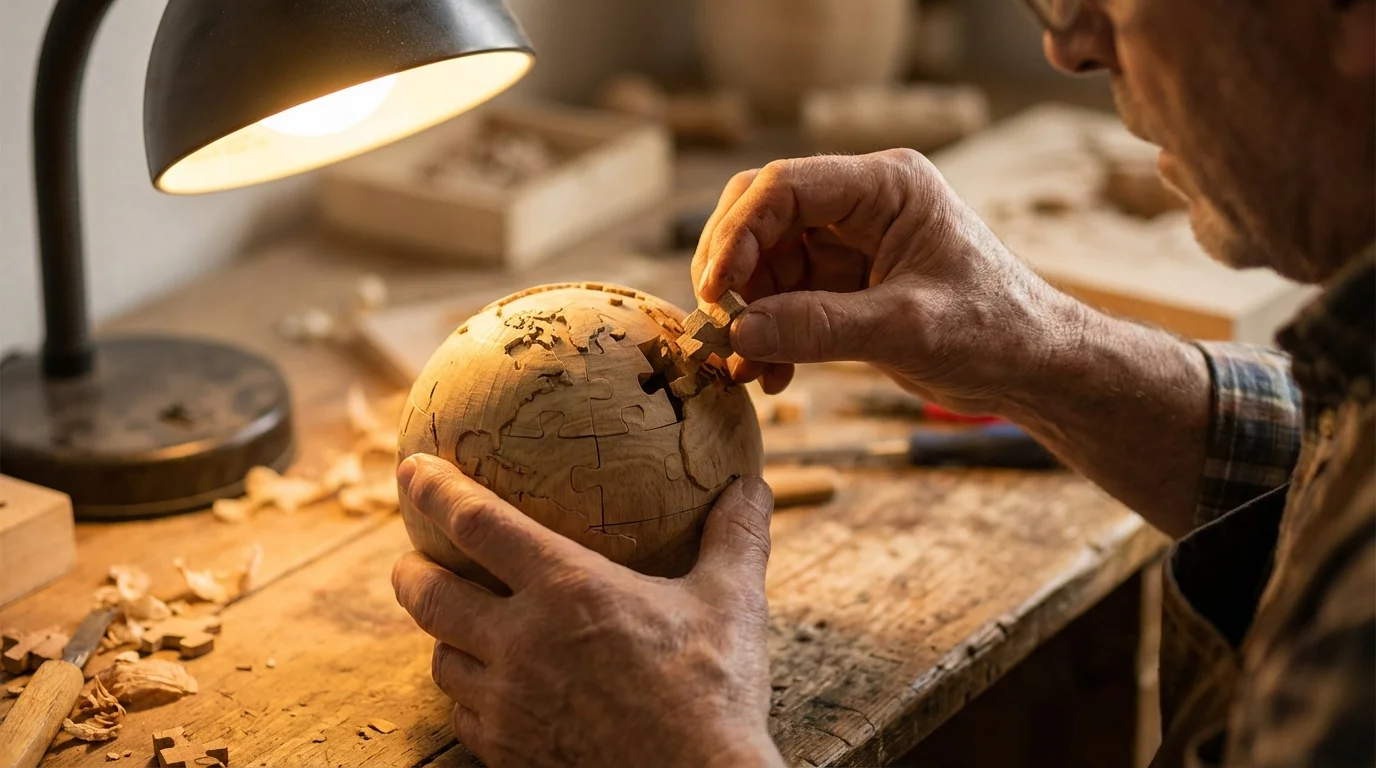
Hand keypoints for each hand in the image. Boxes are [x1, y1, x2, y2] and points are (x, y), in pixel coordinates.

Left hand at [391, 454, 784, 767]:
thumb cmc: (715, 691)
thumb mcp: (732, 602)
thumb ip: (735, 537)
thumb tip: (751, 486)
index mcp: (567, 589)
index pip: (479, 524)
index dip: (437, 490)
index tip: (414, 468)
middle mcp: (522, 643)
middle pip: (431, 597)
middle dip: (409, 571)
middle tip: (409, 559)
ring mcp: (510, 705)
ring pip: (443, 663)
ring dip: (441, 638)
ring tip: (452, 627)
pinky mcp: (511, 754)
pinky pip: (466, 720)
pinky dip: (468, 699)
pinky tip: (490, 695)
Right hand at [691, 150, 1083, 415]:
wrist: (1034, 369)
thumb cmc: (995, 332)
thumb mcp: (908, 329)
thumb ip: (820, 328)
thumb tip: (740, 331)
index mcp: (887, 186)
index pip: (785, 186)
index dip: (738, 233)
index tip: (716, 291)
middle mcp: (863, 204)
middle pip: (763, 215)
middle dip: (732, 270)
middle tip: (716, 322)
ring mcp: (851, 243)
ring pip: (766, 261)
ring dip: (748, 312)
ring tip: (748, 366)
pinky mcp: (845, 283)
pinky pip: (784, 297)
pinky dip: (769, 332)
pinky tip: (771, 373)